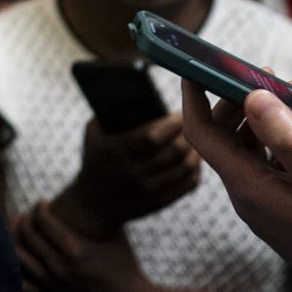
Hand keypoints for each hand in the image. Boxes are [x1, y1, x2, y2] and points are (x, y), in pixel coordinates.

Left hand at [13, 200, 150, 291]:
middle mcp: (61, 268)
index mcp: (76, 251)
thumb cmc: (124, 264)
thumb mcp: (115, 234)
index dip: (39, 207)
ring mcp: (55, 286)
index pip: (43, 220)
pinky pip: (24, 283)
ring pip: (21, 258)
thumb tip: (103, 184)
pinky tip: (23, 257)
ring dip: (17, 241)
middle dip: (25, 220)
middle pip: (29, 236)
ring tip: (20, 232)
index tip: (42, 203)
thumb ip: (106, 212)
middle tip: (28, 214)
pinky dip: (19, 268)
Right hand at [55, 114, 199, 234]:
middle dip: (188, 133)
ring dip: (196, 149)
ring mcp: (148, 190)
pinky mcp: (160, 202)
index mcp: (116, 151)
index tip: (180, 112)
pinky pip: (189, 183)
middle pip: (174, 150)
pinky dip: (197, 167)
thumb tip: (139, 89)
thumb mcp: (94, 132)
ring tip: (196, 137)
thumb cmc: (96, 157)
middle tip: (194, 122)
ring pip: (186, 166)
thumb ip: (112, 111)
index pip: (153, 136)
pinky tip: (195, 157)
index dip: (172, 123)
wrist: (94, 202)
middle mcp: (133, 172)